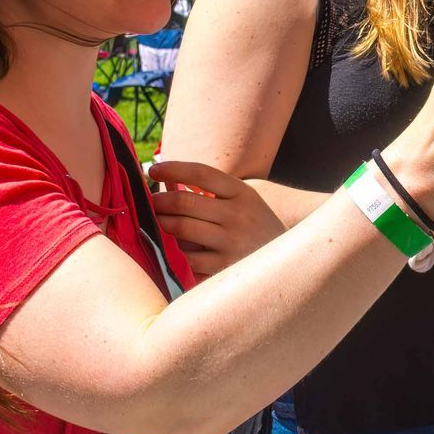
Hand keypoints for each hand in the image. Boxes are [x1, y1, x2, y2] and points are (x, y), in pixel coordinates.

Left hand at [147, 161, 284, 279]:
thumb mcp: (243, 201)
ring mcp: (231, 241)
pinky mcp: (224, 265)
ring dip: (161, 223)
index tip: (154, 169)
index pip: (202, 173)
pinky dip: (174, 250)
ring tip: (156, 221)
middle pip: (184, 201)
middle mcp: (238, 214)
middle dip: (159, 200)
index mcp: (242, 193)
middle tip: (149, 202)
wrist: (283, 261)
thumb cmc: (253, 226)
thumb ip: (212, 191)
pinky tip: (170, 247)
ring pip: (181, 227)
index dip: (174, 168)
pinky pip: (187, 256)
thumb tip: (168, 181)